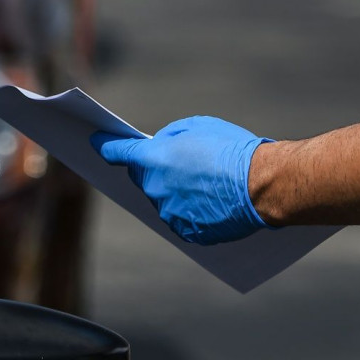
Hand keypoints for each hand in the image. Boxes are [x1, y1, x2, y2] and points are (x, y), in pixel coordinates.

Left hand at [91, 116, 274, 244]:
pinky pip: (180, 219)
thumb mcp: (197, 127)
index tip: (96, 144)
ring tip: (203, 183)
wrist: (263, 183)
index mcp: (152, 160)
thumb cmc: (232, 149)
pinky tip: (209, 202)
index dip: (105, 147)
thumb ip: (170, 138)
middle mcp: (154, 189)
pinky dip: (190, 211)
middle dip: (153, 170)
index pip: (117, 153)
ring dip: (174, 192)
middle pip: (143, 179)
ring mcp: (169, 213)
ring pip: (162, 200)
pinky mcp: (186, 232)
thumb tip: (159, 148)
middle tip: (175, 164)